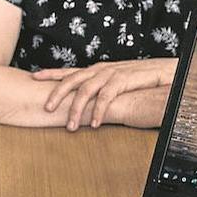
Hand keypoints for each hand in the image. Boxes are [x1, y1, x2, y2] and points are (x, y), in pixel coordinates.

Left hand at [33, 59, 176, 130]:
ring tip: (70, 126)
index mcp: (95, 70)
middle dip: (57, 94)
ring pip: (86, 91)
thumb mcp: (115, 81)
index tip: (34, 77)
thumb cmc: (139, 78)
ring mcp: (110, 74)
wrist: (162, 70)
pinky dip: (98, 112)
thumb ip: (100, 88)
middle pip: (71, 80)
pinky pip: (105, 98)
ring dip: (76, 109)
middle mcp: (99, 70)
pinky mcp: (122, 80)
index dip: (51, 73)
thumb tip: (86, 101)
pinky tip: (93, 124)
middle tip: (45, 108)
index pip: (69, 71)